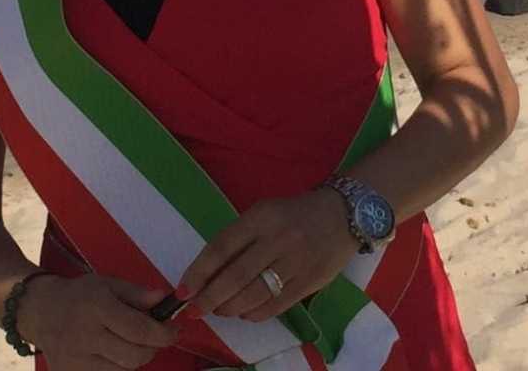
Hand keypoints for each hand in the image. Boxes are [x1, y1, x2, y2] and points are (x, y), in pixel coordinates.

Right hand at [18, 273, 178, 370]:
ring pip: (123, 370)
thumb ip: (137, 293)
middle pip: (134, 356)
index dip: (162, 333)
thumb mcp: (108, 283)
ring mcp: (77, 361)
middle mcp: (86, 336)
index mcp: (97, 307)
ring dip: (135, 358)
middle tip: (154, 337)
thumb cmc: (79, 295)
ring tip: (131, 342)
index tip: (174, 331)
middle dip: (152, 348)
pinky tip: (114, 353)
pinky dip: (118, 367)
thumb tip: (164, 300)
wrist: (41, 311)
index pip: (139, 329)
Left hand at [177, 190, 357, 322]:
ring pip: (255, 293)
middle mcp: (277, 238)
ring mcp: (295, 261)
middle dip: (210, 297)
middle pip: (236, 275)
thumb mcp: (265, 213)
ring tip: (219, 311)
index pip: (222, 247)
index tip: (183, 290)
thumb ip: (241, 238)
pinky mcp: (311, 281)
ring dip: (231, 307)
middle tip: (194, 311)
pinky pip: (277, 304)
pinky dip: (256, 313)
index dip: (199, 271)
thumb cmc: (294, 213)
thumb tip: (210, 272)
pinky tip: (244, 313)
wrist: (343, 214)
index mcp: (260, 217)